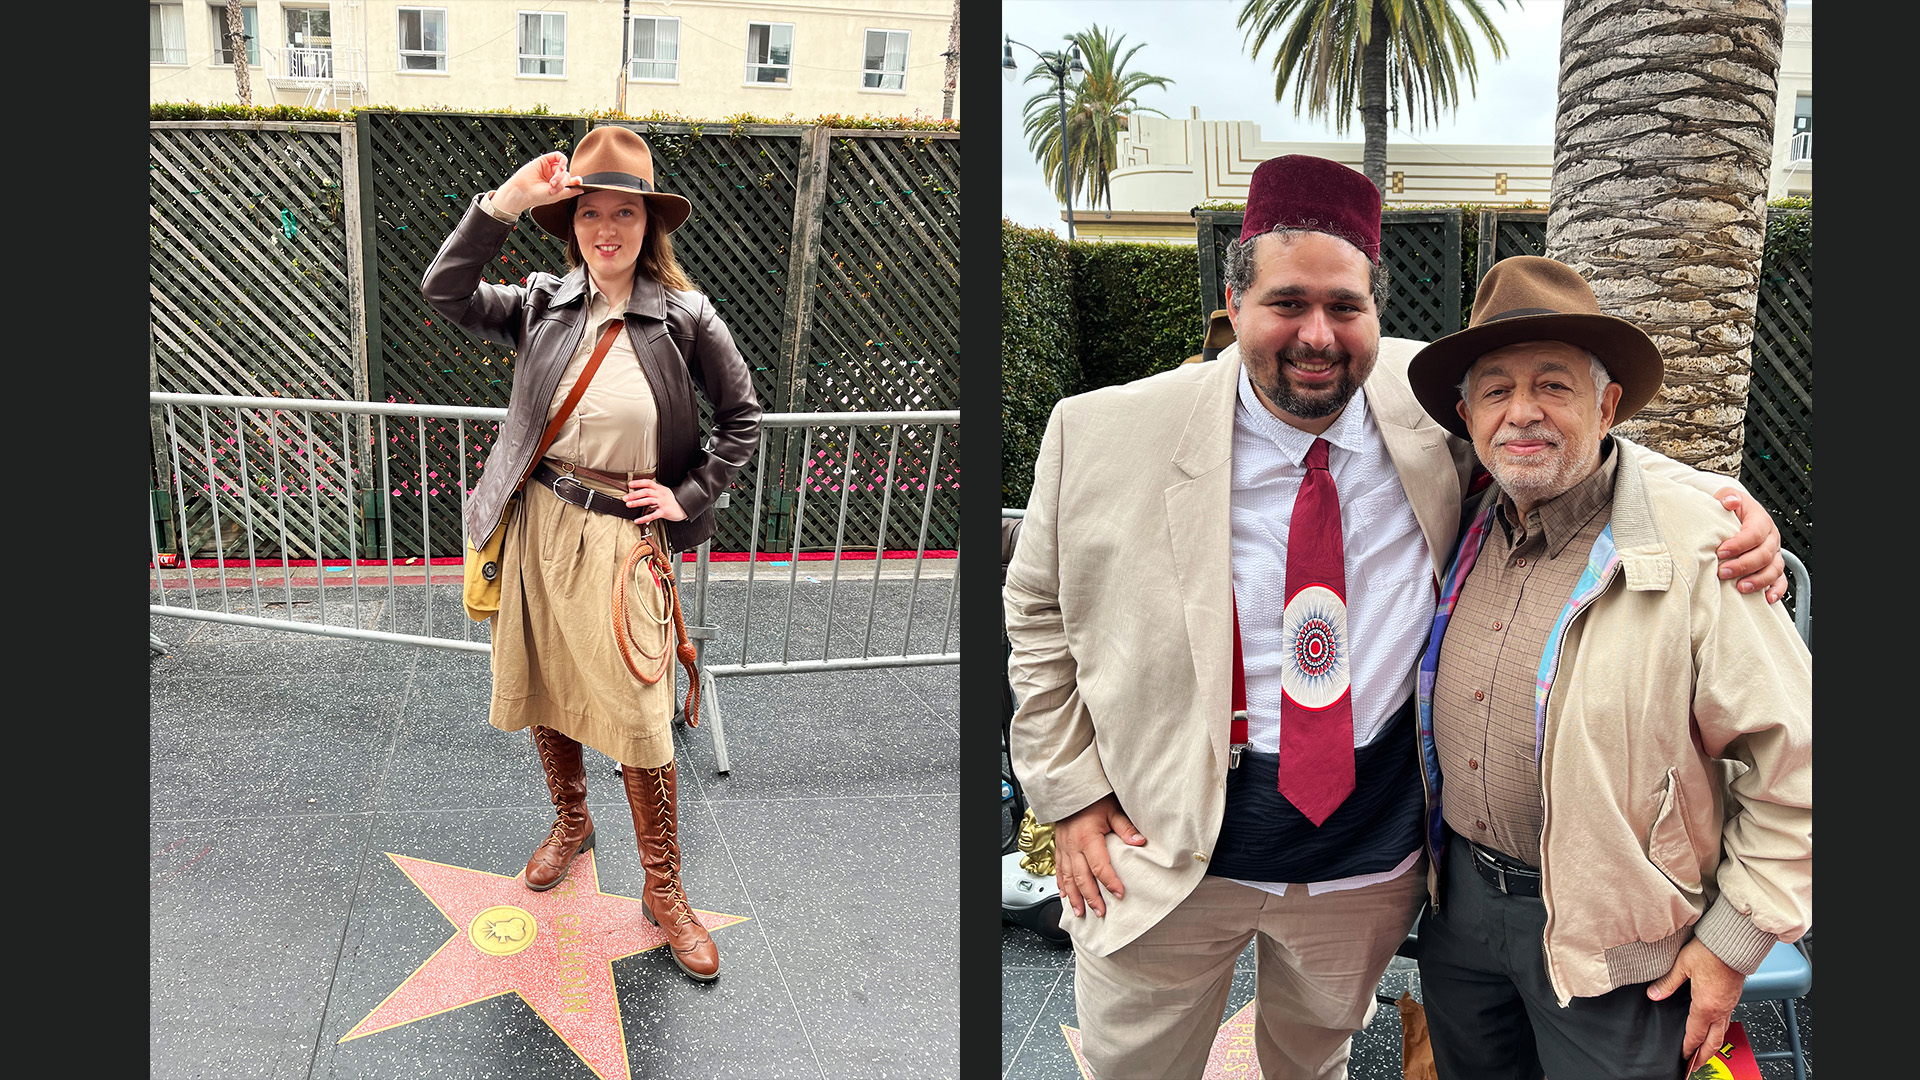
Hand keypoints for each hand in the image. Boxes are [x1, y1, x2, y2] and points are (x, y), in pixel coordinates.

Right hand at [491, 151, 581, 216]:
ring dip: (560, 175)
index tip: (578, 182)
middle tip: (553, 187)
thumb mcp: (558, 196)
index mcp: (557, 186)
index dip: (576, 181)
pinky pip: (558, 156)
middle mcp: (553, 177)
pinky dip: (562, 160)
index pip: (570, 181)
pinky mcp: (544, 160)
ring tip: (552, 182)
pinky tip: (560, 166)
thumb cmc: (536, 196)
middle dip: (562, 182)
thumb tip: (582, 190)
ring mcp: (549, 168)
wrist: (522, 191)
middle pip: (567, 175)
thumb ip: (570, 191)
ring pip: (563, 168)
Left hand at [624, 478, 686, 524]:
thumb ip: (655, 491)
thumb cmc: (674, 501)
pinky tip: (637, 520)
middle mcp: (661, 494)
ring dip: (637, 503)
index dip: (638, 482)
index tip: (630, 484)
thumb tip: (642, 491)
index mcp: (660, 489)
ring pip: (648, 501)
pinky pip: (652, 515)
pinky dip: (644, 518)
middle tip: (625, 497)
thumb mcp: (665, 492)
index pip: (648, 483)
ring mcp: (662, 503)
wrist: (685, 507)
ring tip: (628, 505)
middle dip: (634, 494)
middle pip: (646, 492)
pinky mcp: (664, 512)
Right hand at [1052, 793, 1145, 918]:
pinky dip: (1061, 885)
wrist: (1070, 790)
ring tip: (1081, 912)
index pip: (1099, 866)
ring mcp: (1063, 848)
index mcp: (1087, 837)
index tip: (1119, 894)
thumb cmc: (1092, 799)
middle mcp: (1072, 845)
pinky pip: (1058, 870)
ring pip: (1067, 878)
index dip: (1110, 881)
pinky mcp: (1058, 848)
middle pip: (1081, 877)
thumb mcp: (1112, 809)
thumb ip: (1125, 827)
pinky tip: (1064, 896)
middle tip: (1100, 912)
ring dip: (1074, 897)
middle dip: (1091, 897)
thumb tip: (1140, 841)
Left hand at [1648, 938, 1746, 1072]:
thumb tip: (1654, 994)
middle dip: (1703, 1057)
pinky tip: (1713, 1029)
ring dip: (1712, 1046)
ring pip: (1722, 1033)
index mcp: (1706, 1006)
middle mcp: (1720, 1009)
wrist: (1735, 941)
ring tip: (1704, 1054)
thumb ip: (1667, 983)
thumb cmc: (1711, 950)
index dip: (1688, 1049)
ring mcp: (1729, 1005)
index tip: (1683, 1058)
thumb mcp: (1682, 965)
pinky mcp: (1734, 998)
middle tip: (1695, 1067)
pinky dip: (1719, 1031)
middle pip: (1712, 1042)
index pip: (1695, 1035)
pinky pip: (1726, 1021)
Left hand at [1711, 488, 1786, 602]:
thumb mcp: (1726, 497)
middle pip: (1763, 554)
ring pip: (1773, 569)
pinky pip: (1780, 580)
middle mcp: (1770, 538)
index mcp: (1760, 520)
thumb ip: (1726, 497)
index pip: (1754, 533)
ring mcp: (1773, 554)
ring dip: (1758, 580)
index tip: (1721, 552)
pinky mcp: (1773, 566)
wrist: (1735, 516)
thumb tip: (1730, 502)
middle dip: (1743, 565)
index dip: (1738, 544)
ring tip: (1740, 587)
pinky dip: (1776, 590)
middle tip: (1723, 572)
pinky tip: (1767, 598)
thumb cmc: (1729, 509)